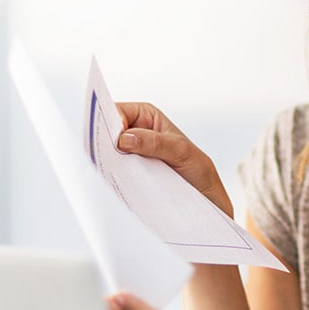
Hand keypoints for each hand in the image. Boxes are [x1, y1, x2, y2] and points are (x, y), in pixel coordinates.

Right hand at [114, 102, 232, 214]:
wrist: (205, 198)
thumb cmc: (198, 169)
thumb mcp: (180, 151)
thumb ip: (154, 142)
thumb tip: (124, 138)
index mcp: (146, 116)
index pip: (118, 111)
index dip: (108, 121)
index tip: (109, 137)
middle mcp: (136, 132)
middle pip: (109, 133)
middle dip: (104, 143)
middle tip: (103, 156)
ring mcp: (131, 154)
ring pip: (110, 155)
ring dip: (109, 163)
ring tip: (110, 172)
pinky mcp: (130, 174)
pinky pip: (115, 173)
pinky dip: (114, 177)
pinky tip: (116, 184)